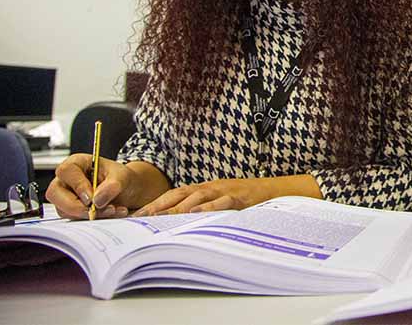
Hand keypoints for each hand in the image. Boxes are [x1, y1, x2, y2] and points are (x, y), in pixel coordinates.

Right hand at [46, 154, 138, 219]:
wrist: (128, 191)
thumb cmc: (121, 178)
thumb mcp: (123, 177)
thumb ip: (112, 185)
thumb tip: (97, 199)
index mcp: (77, 163)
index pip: (66, 171)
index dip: (77, 185)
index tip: (91, 198)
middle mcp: (67, 179)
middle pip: (55, 193)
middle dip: (76, 206)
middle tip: (96, 211)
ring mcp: (65, 196)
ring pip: (64, 209)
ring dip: (87, 214)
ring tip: (112, 210)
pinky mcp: (70, 210)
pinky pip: (73, 218)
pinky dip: (91, 219)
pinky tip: (109, 213)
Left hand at [134, 178, 271, 215]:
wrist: (275, 190)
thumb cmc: (246, 198)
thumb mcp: (220, 201)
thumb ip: (202, 208)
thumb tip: (177, 223)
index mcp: (204, 189)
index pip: (174, 194)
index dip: (155, 204)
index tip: (136, 216)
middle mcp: (210, 187)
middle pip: (179, 194)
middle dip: (159, 206)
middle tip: (140, 218)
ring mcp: (224, 191)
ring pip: (196, 197)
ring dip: (177, 207)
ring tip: (160, 218)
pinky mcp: (239, 197)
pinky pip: (222, 202)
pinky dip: (208, 207)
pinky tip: (196, 215)